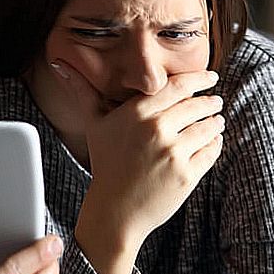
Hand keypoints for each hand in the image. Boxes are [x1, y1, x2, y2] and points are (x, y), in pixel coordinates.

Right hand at [52, 61, 223, 273]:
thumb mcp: (94, 124)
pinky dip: (215, 143)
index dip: (199, 79)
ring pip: (208, 127)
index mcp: (137, 113)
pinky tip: (212, 141)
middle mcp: (156, 130)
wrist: (115, 210)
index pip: (178, 86)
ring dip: (215, 122)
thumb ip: (82, 91)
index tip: (211, 77)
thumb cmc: (105, 163)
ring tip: (216, 121)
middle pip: (198, 105)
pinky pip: (212, 150)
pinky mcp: (187, 175)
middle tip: (215, 102)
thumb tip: (57, 63)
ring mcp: (173, 153)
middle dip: (210, 102)